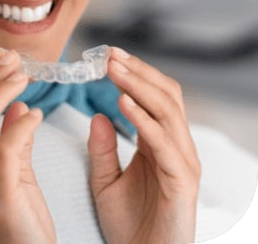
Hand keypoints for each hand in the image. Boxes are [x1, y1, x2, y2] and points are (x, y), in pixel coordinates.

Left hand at [88, 48, 200, 243]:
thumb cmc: (128, 225)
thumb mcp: (105, 181)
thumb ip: (101, 148)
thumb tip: (98, 115)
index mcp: (159, 143)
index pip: (154, 96)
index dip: (134, 73)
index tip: (108, 56)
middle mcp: (176, 147)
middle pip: (166, 95)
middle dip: (138, 71)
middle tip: (111, 55)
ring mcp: (182, 162)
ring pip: (167, 110)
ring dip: (139, 85)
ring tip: (113, 69)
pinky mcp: (182, 181)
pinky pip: (163, 142)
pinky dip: (143, 119)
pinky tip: (122, 102)